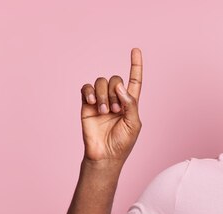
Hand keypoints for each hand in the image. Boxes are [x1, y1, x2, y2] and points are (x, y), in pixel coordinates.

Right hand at [80, 48, 142, 162]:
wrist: (105, 155)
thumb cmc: (122, 143)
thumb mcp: (134, 124)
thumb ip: (131, 104)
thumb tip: (120, 87)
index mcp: (130, 103)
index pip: (134, 80)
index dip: (136, 66)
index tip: (136, 50)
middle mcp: (115, 99)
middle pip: (115, 79)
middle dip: (115, 92)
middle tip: (115, 110)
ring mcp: (101, 101)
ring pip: (101, 82)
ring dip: (104, 95)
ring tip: (104, 111)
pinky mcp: (87, 104)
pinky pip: (87, 88)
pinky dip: (90, 92)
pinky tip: (93, 103)